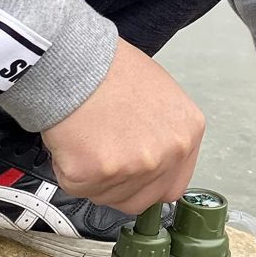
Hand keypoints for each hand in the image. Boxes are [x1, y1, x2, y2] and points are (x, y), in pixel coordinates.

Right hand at [42, 38, 204, 213]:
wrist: (70, 56)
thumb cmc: (108, 68)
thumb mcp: (160, 96)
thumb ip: (165, 136)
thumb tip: (156, 164)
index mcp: (186, 134)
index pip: (172, 188)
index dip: (147, 184)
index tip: (132, 174)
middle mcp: (166, 155)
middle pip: (140, 200)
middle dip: (119, 185)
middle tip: (102, 154)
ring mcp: (133, 167)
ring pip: (108, 197)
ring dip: (94, 178)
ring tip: (87, 140)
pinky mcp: (95, 173)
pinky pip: (79, 187)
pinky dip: (69, 170)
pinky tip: (72, 141)